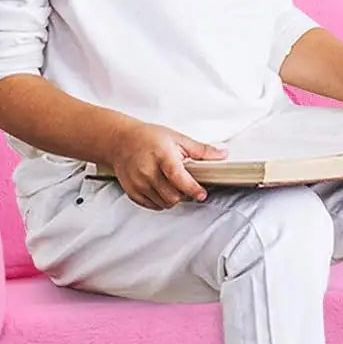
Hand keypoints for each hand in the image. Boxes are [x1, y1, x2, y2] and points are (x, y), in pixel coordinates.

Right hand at [108, 122, 227, 209]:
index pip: (178, 177)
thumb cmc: (147, 138)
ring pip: (164, 203)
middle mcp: (148, 171)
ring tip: (172, 184)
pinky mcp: (133, 192)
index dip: (192, 188)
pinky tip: (161, 188)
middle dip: (184, 194)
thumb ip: (200, 150)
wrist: (120, 141)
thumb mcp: (177, 138)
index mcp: (161, 156)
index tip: (202, 194)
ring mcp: (138, 183)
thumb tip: (222, 154)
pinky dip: (161, 200)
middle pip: (173, 196)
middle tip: (187, 185)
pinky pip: (153, 205)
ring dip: (173, 198)